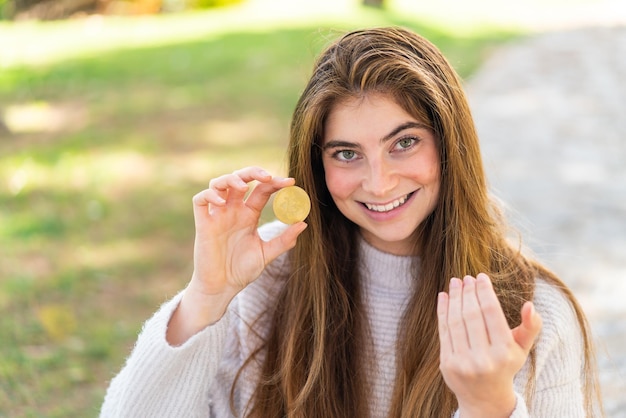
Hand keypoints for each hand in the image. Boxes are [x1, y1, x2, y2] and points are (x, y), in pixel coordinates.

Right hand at [167, 167, 306, 344]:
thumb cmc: (242, 271)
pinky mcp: (203, 224)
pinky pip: (200, 200)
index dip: (275, 183)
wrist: (222, 288)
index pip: (262, 190)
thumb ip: (284, 240)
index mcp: (249, 215)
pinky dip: (210, 195)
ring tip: (243, 185)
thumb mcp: (266, 254)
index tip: (291, 182)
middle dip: (253, 172)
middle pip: (241, 179)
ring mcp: (217, 215)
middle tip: (267, 177)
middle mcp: (233, 210)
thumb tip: (304, 223)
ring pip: (219, 184)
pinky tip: (222, 201)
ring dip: (231, 179)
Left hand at [437, 273, 541, 417]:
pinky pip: (444, 331)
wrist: (484, 398)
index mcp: (504, 352)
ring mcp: (463, 362)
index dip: (485, 291)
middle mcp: (484, 358)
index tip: (481, 276)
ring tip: (456, 282)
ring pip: (456, 321)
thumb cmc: (505, 365)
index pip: (491, 313)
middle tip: (466, 277)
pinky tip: (444, 296)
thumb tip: (529, 305)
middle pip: (472, 314)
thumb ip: (531, 327)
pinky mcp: (447, 363)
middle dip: (468, 292)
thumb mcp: (522, 349)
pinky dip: (443, 311)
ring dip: (454, 297)